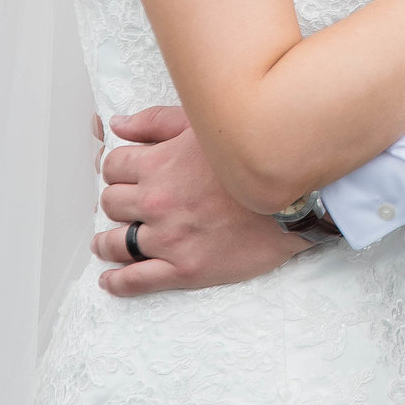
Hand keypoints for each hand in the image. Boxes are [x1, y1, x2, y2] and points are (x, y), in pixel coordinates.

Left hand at [90, 105, 307, 293]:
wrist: (297, 198)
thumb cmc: (255, 156)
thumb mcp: (203, 126)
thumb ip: (155, 122)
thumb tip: (116, 124)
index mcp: (159, 164)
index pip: (113, 166)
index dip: (116, 168)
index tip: (122, 174)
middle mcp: (157, 202)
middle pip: (112, 203)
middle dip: (116, 201)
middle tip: (125, 204)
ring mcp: (169, 239)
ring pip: (116, 243)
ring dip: (107, 242)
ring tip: (107, 242)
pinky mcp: (185, 269)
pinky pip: (136, 281)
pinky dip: (117, 282)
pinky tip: (110, 280)